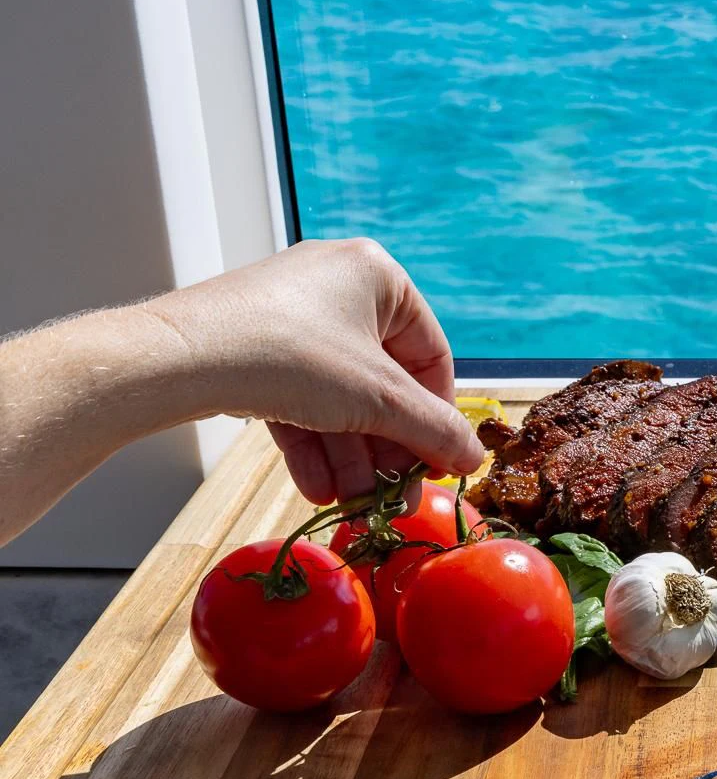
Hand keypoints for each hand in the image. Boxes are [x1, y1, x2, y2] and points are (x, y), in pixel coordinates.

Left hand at [146, 238, 484, 502]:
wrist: (177, 359)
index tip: (437, 465)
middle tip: (393, 494)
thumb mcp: (378, 400)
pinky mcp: (253, 345)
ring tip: (352, 503)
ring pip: (338, 396)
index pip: (430, 355)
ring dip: (349, 455)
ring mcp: (290, 314)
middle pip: (382, 381)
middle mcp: (336, 285)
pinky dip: (311, 440)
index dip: (437, 417)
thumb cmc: (290, 357)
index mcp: (377, 276)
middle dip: (384, 447)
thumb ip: (435, 430)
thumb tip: (476, 457)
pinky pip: (299, 395)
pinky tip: (317, 488)